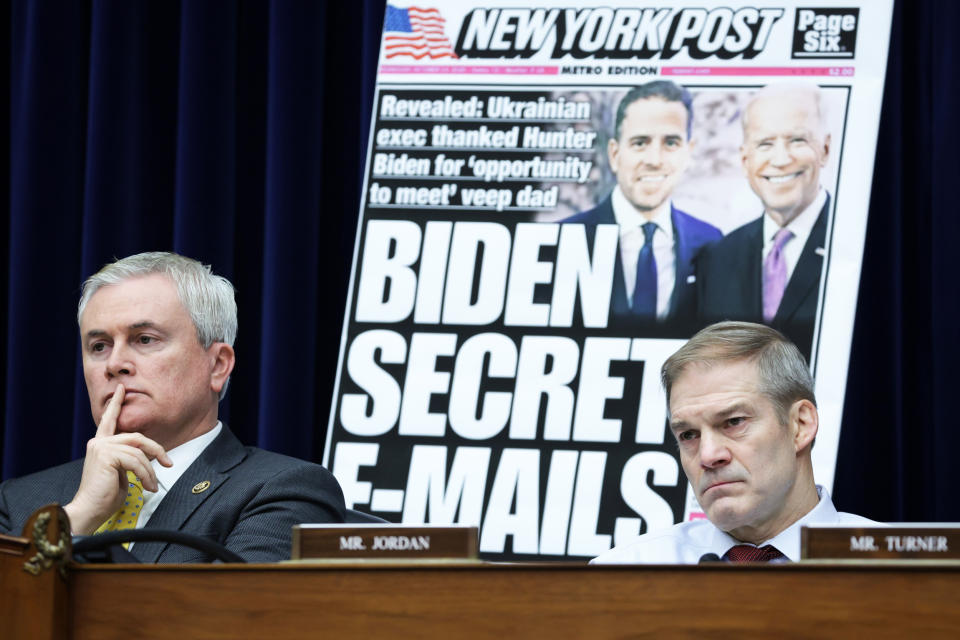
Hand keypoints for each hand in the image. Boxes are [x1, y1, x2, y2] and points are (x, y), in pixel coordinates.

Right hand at [64, 385, 172, 534]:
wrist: (89, 510)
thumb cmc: (104, 497)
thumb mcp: (121, 473)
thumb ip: (129, 460)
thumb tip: (146, 457)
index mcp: (100, 445)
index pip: (109, 420)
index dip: (117, 404)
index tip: (122, 388)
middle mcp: (99, 443)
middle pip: (137, 437)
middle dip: (156, 449)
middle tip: (168, 463)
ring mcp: (102, 448)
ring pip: (139, 452)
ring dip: (150, 471)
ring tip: (152, 486)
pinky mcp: (107, 456)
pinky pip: (137, 461)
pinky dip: (146, 475)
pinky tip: (147, 487)